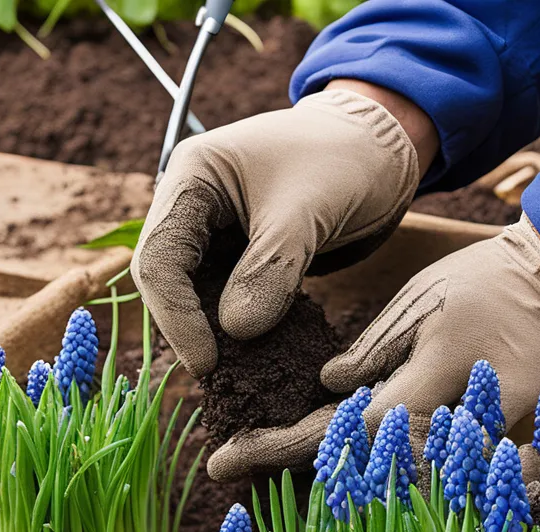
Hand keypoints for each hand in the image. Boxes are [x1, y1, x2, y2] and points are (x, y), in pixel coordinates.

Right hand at [131, 88, 420, 377]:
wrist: (380, 149)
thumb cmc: (346, 160)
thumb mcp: (309, 210)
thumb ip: (271, 267)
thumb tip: (235, 329)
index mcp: (192, 177)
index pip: (160, 258)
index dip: (178, 317)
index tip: (209, 362)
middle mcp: (189, 204)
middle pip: (163, 281)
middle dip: (187, 330)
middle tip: (218, 376)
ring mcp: (210, 232)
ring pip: (189, 296)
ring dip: (208, 334)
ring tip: (235, 373)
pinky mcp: (235, 256)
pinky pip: (220, 300)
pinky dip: (234, 330)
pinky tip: (254, 355)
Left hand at [206, 214, 539, 480]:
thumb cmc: (490, 284)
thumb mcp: (424, 300)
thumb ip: (375, 348)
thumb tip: (326, 388)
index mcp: (424, 380)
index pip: (339, 432)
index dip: (277, 448)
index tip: (222, 459)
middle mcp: (448, 422)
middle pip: (361, 471)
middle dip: (290, 472)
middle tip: (227, 469)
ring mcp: (478, 442)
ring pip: (396, 482)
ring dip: (333, 483)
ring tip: (268, 475)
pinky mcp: (493, 447)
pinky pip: (434, 477)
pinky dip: (387, 480)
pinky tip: (343, 480)